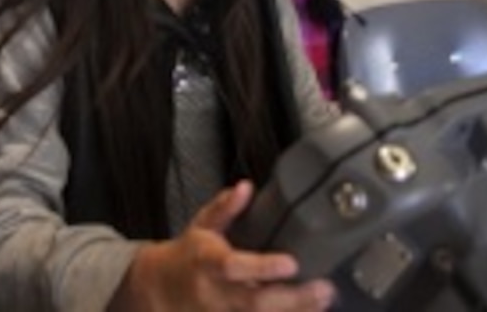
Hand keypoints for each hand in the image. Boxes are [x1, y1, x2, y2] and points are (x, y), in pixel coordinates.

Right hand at [117, 182, 334, 311]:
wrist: (161, 290)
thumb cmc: (189, 255)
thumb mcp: (202, 225)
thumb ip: (225, 208)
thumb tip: (246, 187)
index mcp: (206, 263)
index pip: (233, 267)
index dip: (262, 268)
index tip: (291, 262)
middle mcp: (216, 294)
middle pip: (256, 303)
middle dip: (293, 299)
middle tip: (325, 288)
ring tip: (325, 301)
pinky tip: (310, 311)